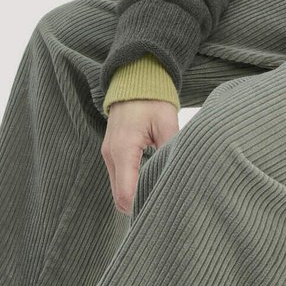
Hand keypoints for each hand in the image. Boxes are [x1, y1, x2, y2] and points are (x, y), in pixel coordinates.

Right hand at [101, 99, 179, 214]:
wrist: (135, 79)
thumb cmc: (153, 99)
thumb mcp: (167, 122)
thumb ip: (170, 149)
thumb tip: (177, 174)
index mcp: (123, 149)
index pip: (126, 194)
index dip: (141, 206)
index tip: (160, 207)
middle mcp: (111, 155)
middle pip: (119, 197)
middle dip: (138, 204)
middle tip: (162, 203)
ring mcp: (108, 153)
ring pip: (118, 189)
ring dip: (134, 194)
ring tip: (157, 192)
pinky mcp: (111, 151)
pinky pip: (118, 177)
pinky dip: (131, 184)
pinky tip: (149, 180)